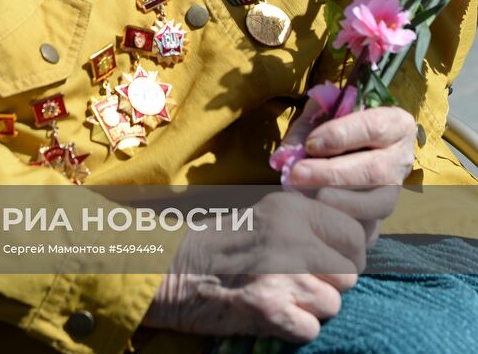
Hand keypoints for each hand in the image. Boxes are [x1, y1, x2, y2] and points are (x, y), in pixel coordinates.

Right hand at [143, 190, 363, 342]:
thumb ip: (311, 224)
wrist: (178, 268)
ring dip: (312, 307)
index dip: (349, 255)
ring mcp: (281, 274)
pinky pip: (311, 329)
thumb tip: (360, 244)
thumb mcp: (270, 215)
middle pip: (348, 275)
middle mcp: (291, 238)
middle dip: (329, 284)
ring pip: (332, 304)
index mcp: (293, 209)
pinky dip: (295, 328)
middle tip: (300, 282)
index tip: (334, 262)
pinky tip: (273, 313)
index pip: (354, 235)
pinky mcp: (269, 309)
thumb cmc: (228, 242)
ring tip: (283, 295)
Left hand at [286, 101, 416, 244]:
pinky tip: (317, 217)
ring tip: (308, 197)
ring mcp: (395, 192)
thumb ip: (305, 128)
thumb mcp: (324, 111)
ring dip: (341, 203)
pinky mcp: (382, 218)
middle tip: (298, 175)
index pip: (374, 127)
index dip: (341, 136)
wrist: (352, 143)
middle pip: (376, 171)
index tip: (310, 144)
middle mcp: (401, 159)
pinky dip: (342, 226)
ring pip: (379, 204)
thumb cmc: (337, 121)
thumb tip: (282, 158)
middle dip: (333, 175)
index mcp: (396, 124)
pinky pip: (369, 229)